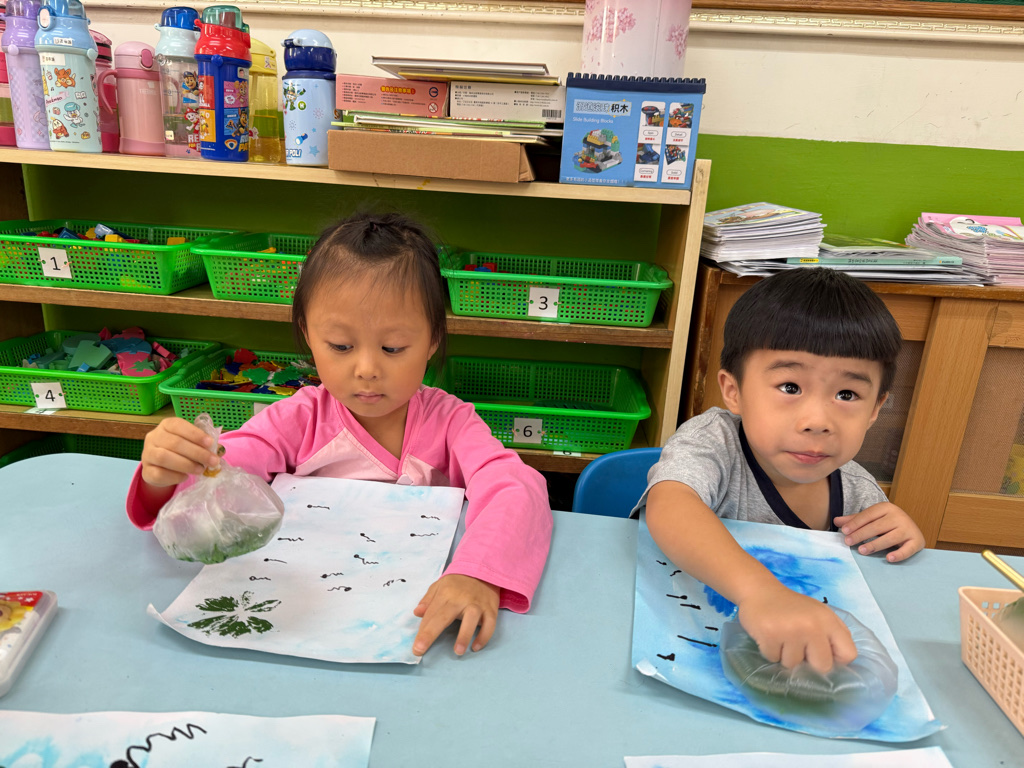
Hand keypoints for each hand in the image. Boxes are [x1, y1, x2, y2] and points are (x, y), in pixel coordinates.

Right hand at [141, 417, 220, 487]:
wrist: (161, 467)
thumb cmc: (180, 450)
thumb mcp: (191, 442)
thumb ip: (203, 444)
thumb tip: (219, 450)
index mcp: (166, 425)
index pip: (178, 425)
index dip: (195, 434)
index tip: (210, 443)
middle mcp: (153, 437)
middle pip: (174, 443)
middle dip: (197, 453)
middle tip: (213, 461)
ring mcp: (147, 454)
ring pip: (164, 458)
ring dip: (186, 464)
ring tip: (201, 470)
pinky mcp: (146, 471)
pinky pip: (159, 474)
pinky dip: (175, 476)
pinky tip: (185, 477)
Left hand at [412, 574, 499, 656]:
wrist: (483, 571)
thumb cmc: (458, 583)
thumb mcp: (439, 585)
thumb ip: (428, 599)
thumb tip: (417, 613)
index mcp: (445, 593)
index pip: (431, 614)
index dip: (423, 632)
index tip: (416, 648)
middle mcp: (461, 599)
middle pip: (444, 617)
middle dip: (431, 633)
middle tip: (420, 650)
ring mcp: (477, 604)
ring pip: (471, 619)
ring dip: (464, 636)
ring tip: (458, 652)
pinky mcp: (491, 609)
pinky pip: (490, 624)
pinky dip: (484, 636)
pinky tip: (476, 647)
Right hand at [737, 584, 856, 673]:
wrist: (760, 590)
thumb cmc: (792, 606)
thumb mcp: (819, 614)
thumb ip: (832, 635)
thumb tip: (838, 663)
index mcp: (828, 620)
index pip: (848, 654)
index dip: (835, 659)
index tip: (822, 653)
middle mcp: (812, 626)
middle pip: (822, 666)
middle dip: (810, 662)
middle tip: (798, 648)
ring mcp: (790, 631)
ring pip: (793, 665)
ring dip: (785, 656)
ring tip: (781, 638)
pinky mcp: (769, 635)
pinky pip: (773, 659)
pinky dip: (770, 651)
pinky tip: (769, 636)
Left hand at [835, 502, 924, 563]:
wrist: (913, 528)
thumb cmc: (887, 524)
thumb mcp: (872, 519)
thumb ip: (856, 520)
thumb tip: (836, 521)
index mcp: (886, 508)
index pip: (868, 515)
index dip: (856, 523)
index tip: (844, 531)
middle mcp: (899, 516)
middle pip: (878, 526)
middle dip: (861, 534)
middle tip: (848, 542)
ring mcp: (909, 529)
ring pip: (891, 537)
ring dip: (875, 544)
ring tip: (862, 550)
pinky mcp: (917, 541)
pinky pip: (908, 549)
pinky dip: (899, 554)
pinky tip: (889, 558)